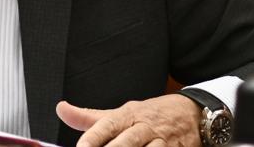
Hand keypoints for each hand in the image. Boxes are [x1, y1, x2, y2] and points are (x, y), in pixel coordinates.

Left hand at [57, 94, 201, 146]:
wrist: (193, 113)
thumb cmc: (150, 115)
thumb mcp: (121, 113)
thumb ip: (90, 117)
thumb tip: (61, 109)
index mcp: (128, 115)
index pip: (107, 125)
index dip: (92, 138)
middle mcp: (145, 129)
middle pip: (126, 143)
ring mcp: (163, 143)